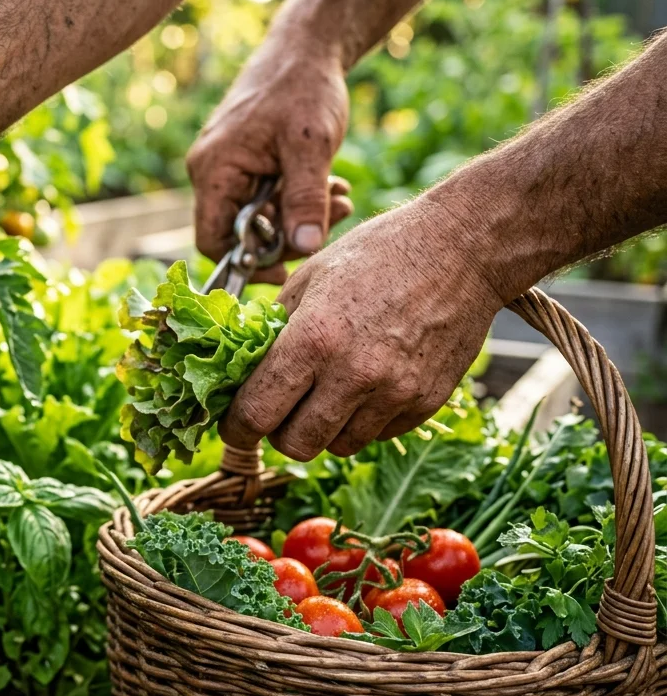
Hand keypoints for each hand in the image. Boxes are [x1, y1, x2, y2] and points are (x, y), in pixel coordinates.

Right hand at [188, 42, 353, 283]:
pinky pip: (267, 198)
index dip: (248, 262)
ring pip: (259, 216)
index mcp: (214, 170)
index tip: (288, 269)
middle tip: (333, 220)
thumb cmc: (303, 88)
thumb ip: (305, 199)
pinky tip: (330, 187)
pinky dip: (298, 200)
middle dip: (288, 235)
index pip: (212, 240)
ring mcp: (228, 168)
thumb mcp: (311, 146)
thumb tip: (304, 248)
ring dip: (301, 216)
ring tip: (340, 198)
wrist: (305, 50)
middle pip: (239, 232)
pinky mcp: (247, 164)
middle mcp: (212, 173)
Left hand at [218, 197, 504, 459]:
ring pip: (339, 446)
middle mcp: (353, 374)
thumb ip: (272, 329)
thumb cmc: (378, 254)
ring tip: (328, 391)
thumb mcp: (309, 278)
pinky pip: (379, 434)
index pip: (256, 414)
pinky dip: (364, 420)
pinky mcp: (426, 403)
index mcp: (313, 339)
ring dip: (324, 428)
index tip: (233, 424)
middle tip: (280, 411)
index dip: (235, 427)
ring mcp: (394, 393)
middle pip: (296, 445)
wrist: (461, 248)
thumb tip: (238, 368)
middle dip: (279, 433)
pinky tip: (368, 384)